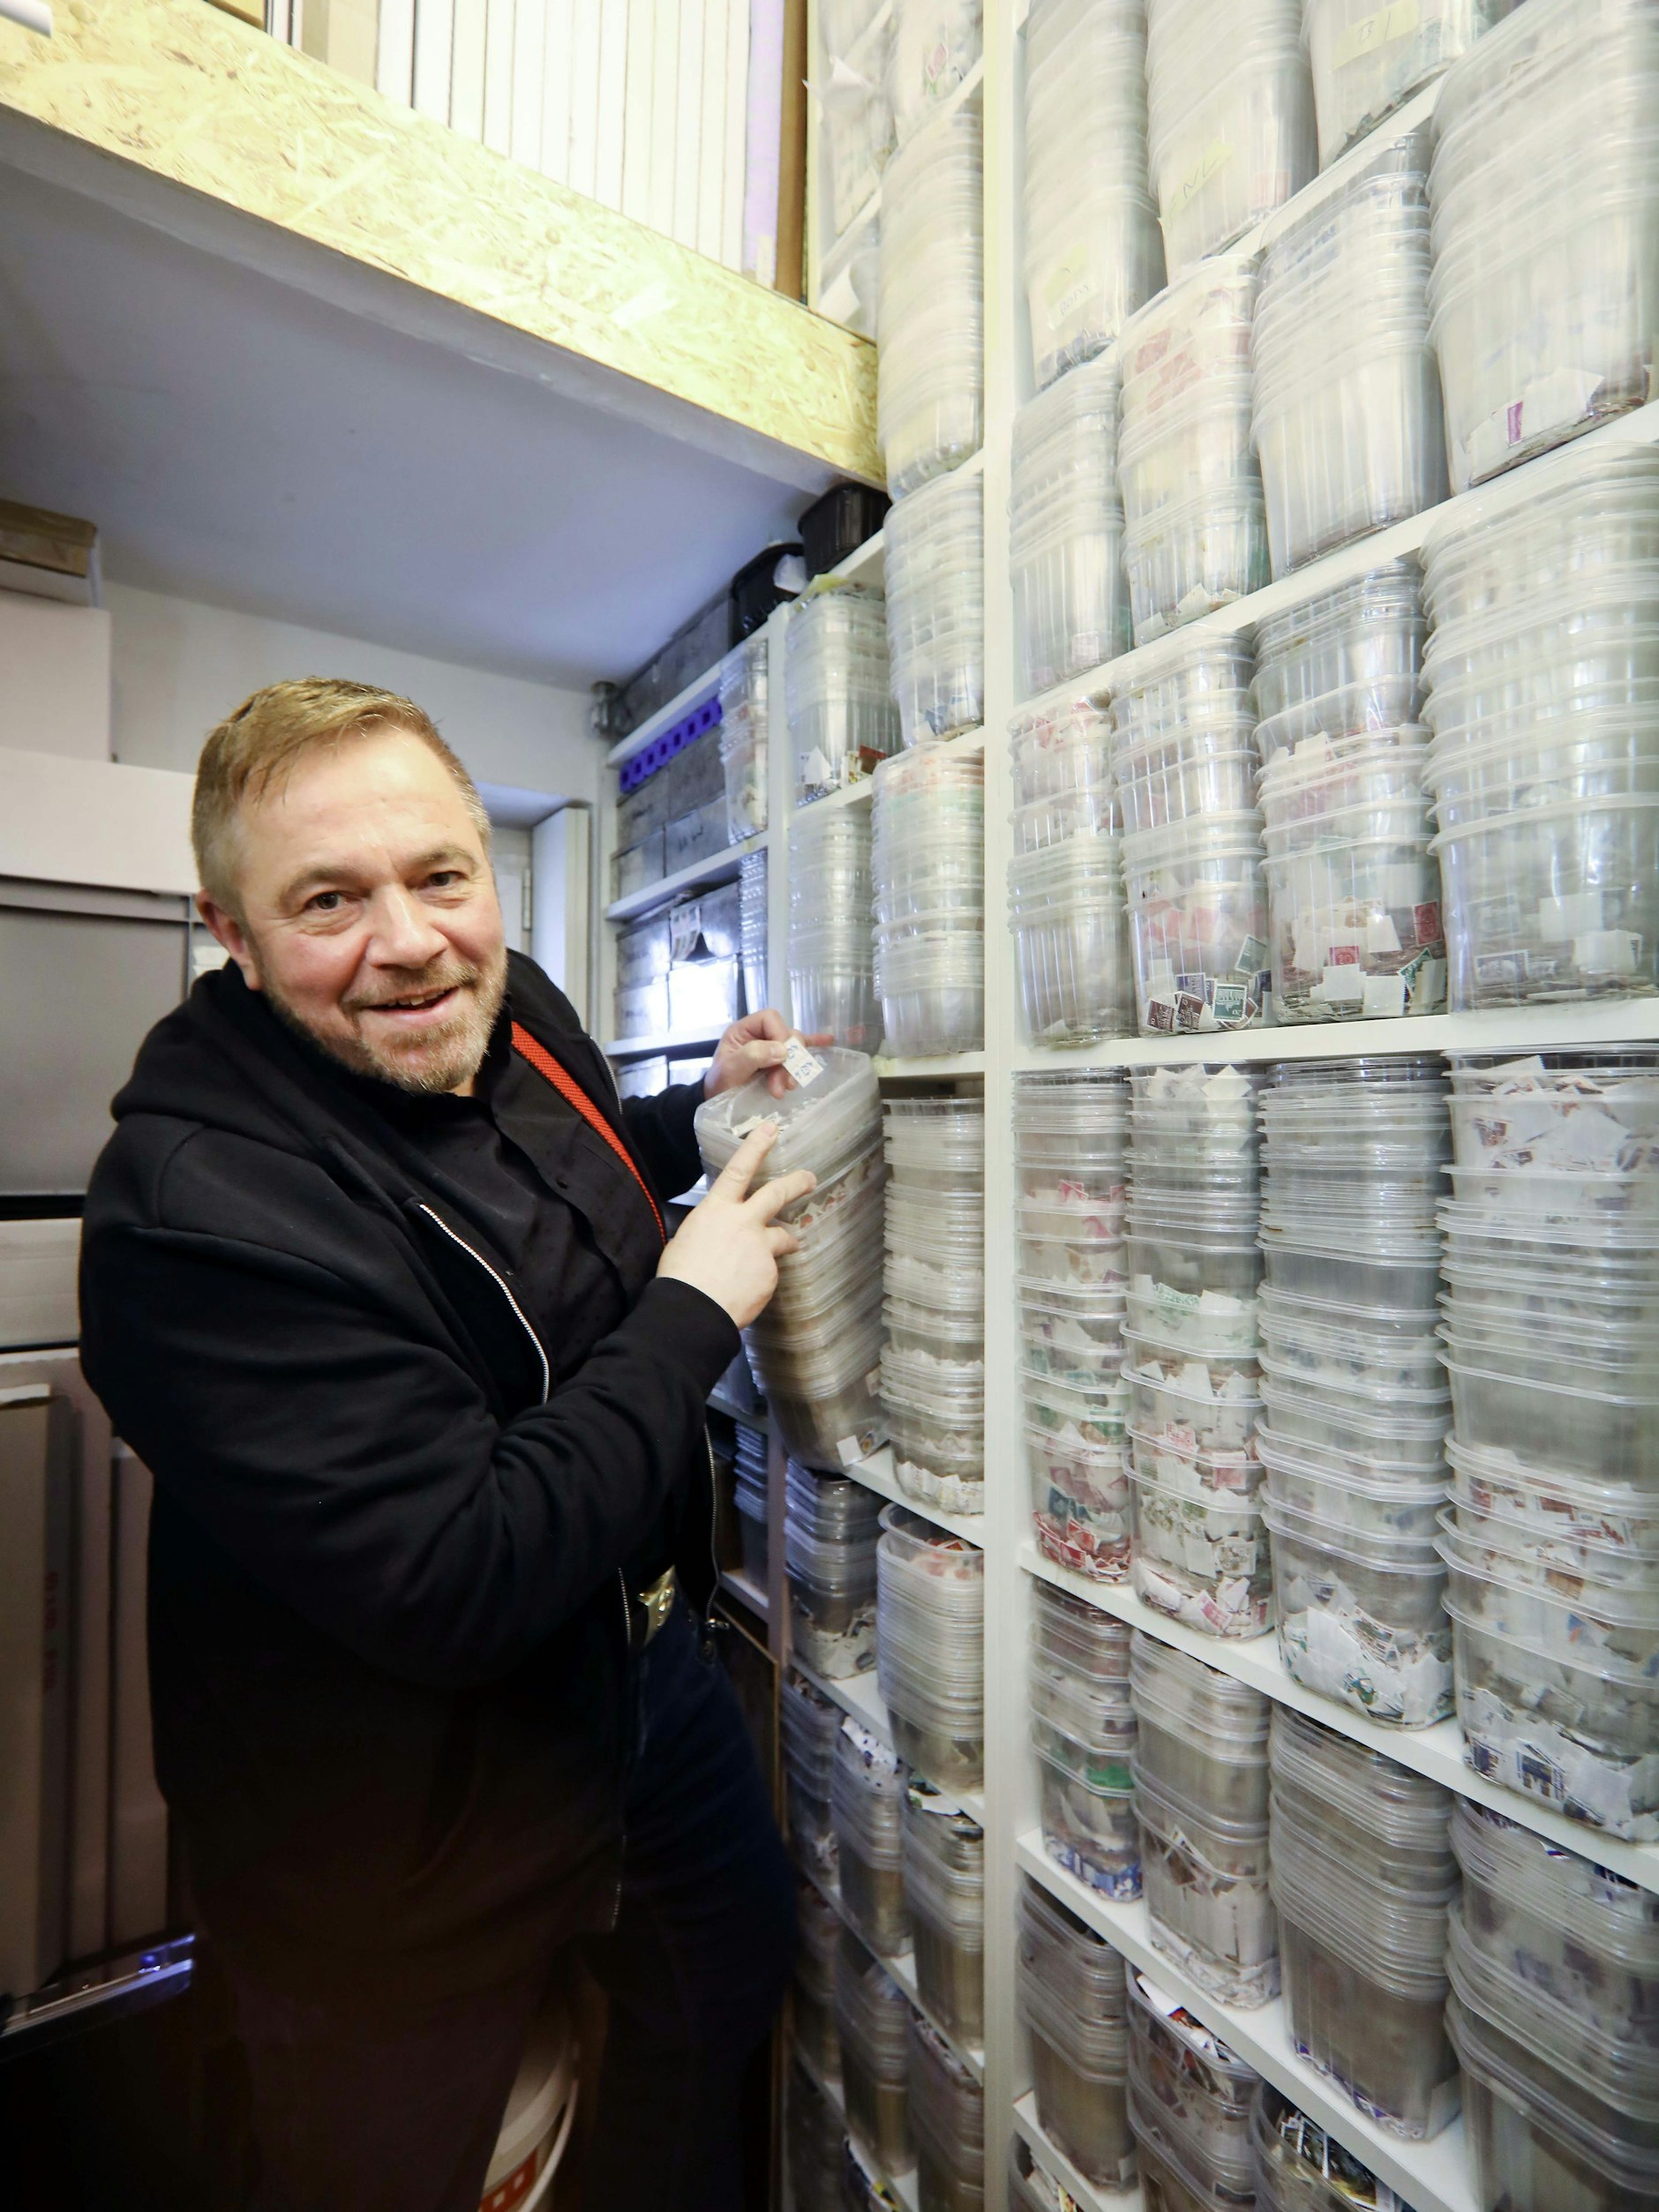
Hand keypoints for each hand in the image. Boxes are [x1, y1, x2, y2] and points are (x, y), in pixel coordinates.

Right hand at [657, 1124, 816, 1327]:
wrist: (692, 1311)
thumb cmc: (679, 1276)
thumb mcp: (687, 1240)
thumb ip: (711, 1231)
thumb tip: (718, 1237)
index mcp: (715, 1211)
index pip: (739, 1170)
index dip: (755, 1147)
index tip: (771, 1129)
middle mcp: (743, 1223)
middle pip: (777, 1194)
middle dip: (796, 1183)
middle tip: (809, 1179)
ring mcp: (760, 1248)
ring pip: (782, 1238)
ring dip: (786, 1240)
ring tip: (790, 1245)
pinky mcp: (770, 1273)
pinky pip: (770, 1272)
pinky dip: (762, 1278)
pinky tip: (746, 1289)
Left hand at [704, 1009, 834, 1100]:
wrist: (718, 1103)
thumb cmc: (719, 1085)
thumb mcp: (730, 1070)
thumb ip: (752, 1055)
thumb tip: (782, 1050)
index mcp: (744, 1030)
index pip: (770, 1019)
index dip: (780, 1035)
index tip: (781, 1059)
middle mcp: (760, 1035)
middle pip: (786, 1035)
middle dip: (788, 1060)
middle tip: (781, 1086)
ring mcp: (772, 1047)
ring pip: (795, 1047)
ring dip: (795, 1067)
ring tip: (787, 1088)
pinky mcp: (780, 1061)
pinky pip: (800, 1050)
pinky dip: (813, 1045)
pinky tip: (828, 1042)